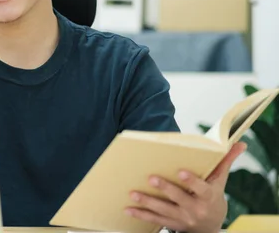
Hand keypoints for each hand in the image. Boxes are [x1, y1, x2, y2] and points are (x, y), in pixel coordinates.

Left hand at [124, 141, 246, 232]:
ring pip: (164, 210)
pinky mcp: (172, 224)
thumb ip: (225, 161)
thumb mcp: (220, 181)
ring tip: (133, 193)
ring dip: (147, 202)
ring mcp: (183, 218)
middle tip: (151, 178)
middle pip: (179, 198)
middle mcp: (196, 209)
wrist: (211, 226)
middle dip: (165, 189)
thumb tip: (239, 143)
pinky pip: (155, 220)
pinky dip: (141, 215)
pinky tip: (128, 209)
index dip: (192, 181)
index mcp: (208, 196)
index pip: (201, 188)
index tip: (181, 172)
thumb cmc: (213, 196)